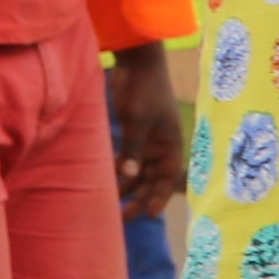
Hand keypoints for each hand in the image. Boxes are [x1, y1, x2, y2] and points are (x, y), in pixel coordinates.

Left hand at [112, 44, 189, 220]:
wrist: (137, 60)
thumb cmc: (143, 88)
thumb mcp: (138, 119)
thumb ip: (134, 148)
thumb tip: (130, 176)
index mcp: (171, 143)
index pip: (168, 177)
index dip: (160, 197)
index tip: (150, 215)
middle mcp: (161, 145)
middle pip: (152, 178)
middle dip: (140, 198)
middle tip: (124, 218)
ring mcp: (147, 139)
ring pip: (138, 170)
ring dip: (128, 186)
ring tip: (112, 205)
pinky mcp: (132, 131)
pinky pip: (127, 157)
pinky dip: (120, 169)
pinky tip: (107, 181)